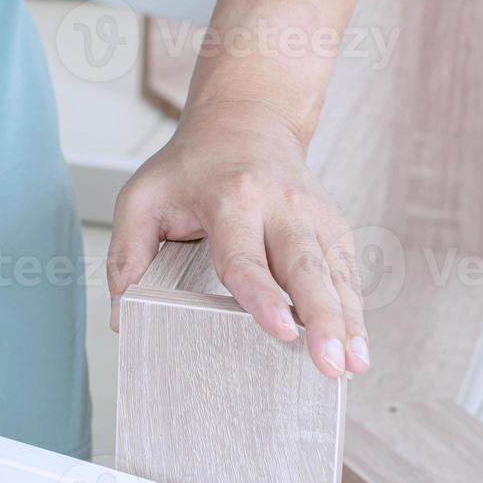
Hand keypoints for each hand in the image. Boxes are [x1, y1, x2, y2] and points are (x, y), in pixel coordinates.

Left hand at [107, 100, 369, 377]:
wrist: (248, 118)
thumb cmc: (192, 166)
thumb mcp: (144, 195)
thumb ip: (127, 253)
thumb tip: (124, 314)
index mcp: (232, 199)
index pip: (246, 256)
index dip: (263, 294)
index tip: (280, 328)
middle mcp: (281, 206)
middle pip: (305, 267)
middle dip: (321, 317)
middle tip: (331, 362)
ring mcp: (313, 215)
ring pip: (334, 273)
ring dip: (348, 321)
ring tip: (354, 365)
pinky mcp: (332, 226)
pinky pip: (347, 273)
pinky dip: (355, 312)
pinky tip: (358, 348)